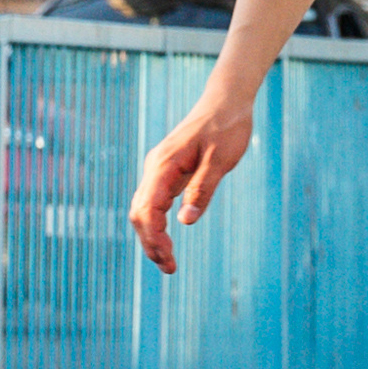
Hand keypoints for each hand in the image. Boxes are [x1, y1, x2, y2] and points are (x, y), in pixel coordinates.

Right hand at [130, 82, 257, 273]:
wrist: (226, 101)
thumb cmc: (227, 127)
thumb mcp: (221, 159)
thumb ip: (203, 189)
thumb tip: (185, 222)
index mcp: (164, 165)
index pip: (147, 210)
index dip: (154, 238)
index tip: (168, 260)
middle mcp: (155, 168)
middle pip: (140, 214)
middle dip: (150, 243)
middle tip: (169, 268)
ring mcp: (159, 170)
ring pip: (144, 209)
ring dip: (152, 236)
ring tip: (167, 261)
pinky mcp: (168, 171)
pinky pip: (154, 201)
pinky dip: (157, 223)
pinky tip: (167, 238)